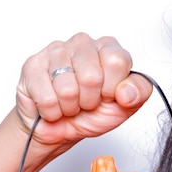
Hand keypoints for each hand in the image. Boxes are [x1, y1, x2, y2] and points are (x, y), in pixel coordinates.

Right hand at [15, 33, 151, 144]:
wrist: (60, 127)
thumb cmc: (93, 112)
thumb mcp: (125, 106)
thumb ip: (138, 93)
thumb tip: (126, 91)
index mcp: (109, 49)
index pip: (117, 61)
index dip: (113, 87)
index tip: (108, 95)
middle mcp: (83, 44)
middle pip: (91, 76)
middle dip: (90, 100)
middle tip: (86, 102)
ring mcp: (56, 51)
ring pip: (67, 88)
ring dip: (70, 106)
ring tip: (70, 103)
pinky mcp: (33, 65)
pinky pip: (47, 97)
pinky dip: (52, 111)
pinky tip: (54, 105)